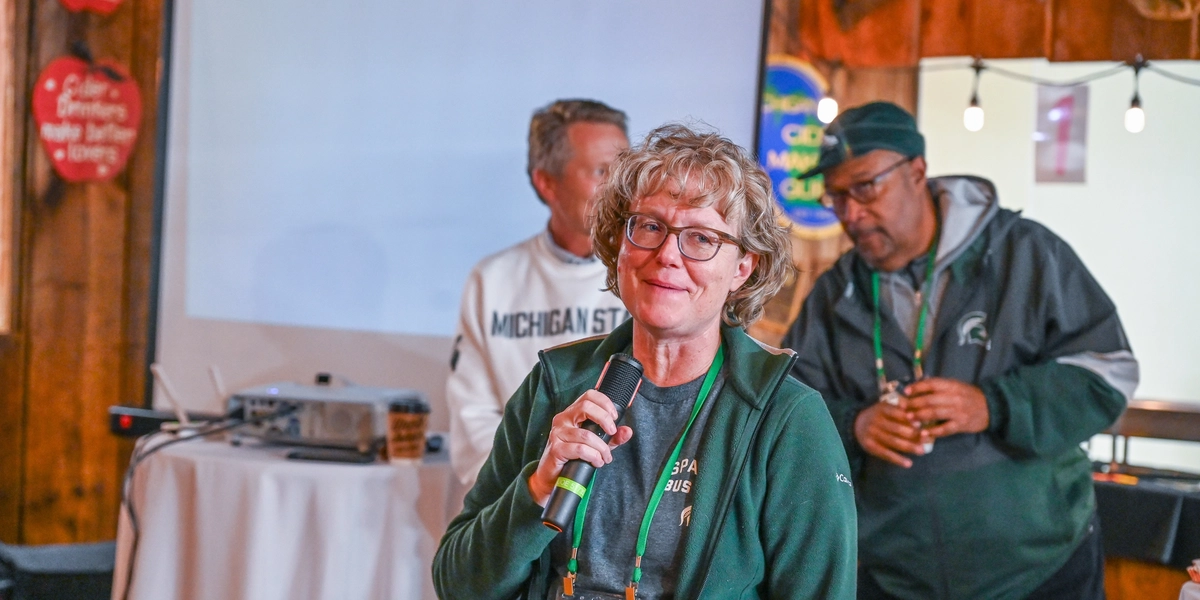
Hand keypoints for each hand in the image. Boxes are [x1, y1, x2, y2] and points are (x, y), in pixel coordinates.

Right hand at [527, 389, 632, 505]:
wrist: (552, 476)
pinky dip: (593, 456)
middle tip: (612, 433)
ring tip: (605, 457)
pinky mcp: (556, 448)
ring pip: (586, 435)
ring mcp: (558, 433)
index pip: (589, 395)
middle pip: (586, 407)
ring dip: (601, 448)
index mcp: (572, 413)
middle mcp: (563, 419)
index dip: (605, 402)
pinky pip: (580, 449)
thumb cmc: (573, 456)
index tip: (614, 417)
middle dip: (604, 420)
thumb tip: (627, 431)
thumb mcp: (597, 444)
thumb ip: (612, 438)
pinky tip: (596, 462)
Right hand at [853, 397, 925, 467]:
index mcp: (881, 408)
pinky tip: (908, 463)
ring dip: (909, 447)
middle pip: (897, 429)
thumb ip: (901, 409)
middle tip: (926, 438)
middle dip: (913, 434)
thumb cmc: (879, 416)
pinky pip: (885, 453)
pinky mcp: (870, 446)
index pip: (897, 413)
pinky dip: (897, 459)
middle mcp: (875, 420)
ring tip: (921, 451)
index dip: (909, 419)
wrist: (857, 424)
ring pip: (893, 442)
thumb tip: (918, 414)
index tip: (921, 424)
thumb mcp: (887, 408)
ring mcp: (872, 434)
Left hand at [904, 378, 989, 438]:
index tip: (905, 391)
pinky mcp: (961, 424)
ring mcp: (958, 412)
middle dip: (913, 404)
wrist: (991, 407)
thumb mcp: (956, 386)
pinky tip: (923, 434)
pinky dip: (933, 431)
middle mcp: (954, 397)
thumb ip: (939, 387)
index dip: (917, 387)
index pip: (932, 384)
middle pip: (930, 400)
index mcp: (952, 386)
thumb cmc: (968, 396)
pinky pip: (945, 428)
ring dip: (920, 416)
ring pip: (935, 413)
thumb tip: (917, 386)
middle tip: (901, 407)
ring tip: (908, 418)